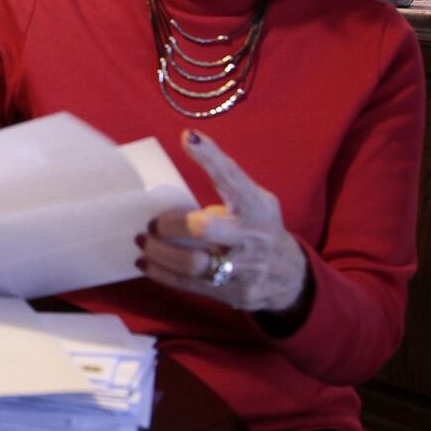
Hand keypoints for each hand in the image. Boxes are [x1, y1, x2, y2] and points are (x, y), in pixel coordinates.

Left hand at [136, 129, 308, 313]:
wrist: (289, 276)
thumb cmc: (258, 227)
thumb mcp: (253, 202)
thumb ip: (227, 184)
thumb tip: (186, 144)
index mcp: (258, 207)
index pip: (233, 178)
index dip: (211, 158)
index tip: (189, 138)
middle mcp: (253, 236)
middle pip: (205, 229)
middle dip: (171, 225)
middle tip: (150, 223)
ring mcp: (245, 268)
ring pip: (192, 264)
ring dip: (159, 253)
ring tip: (142, 242)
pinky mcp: (233, 292)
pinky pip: (189, 284)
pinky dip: (162, 273)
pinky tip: (146, 263)